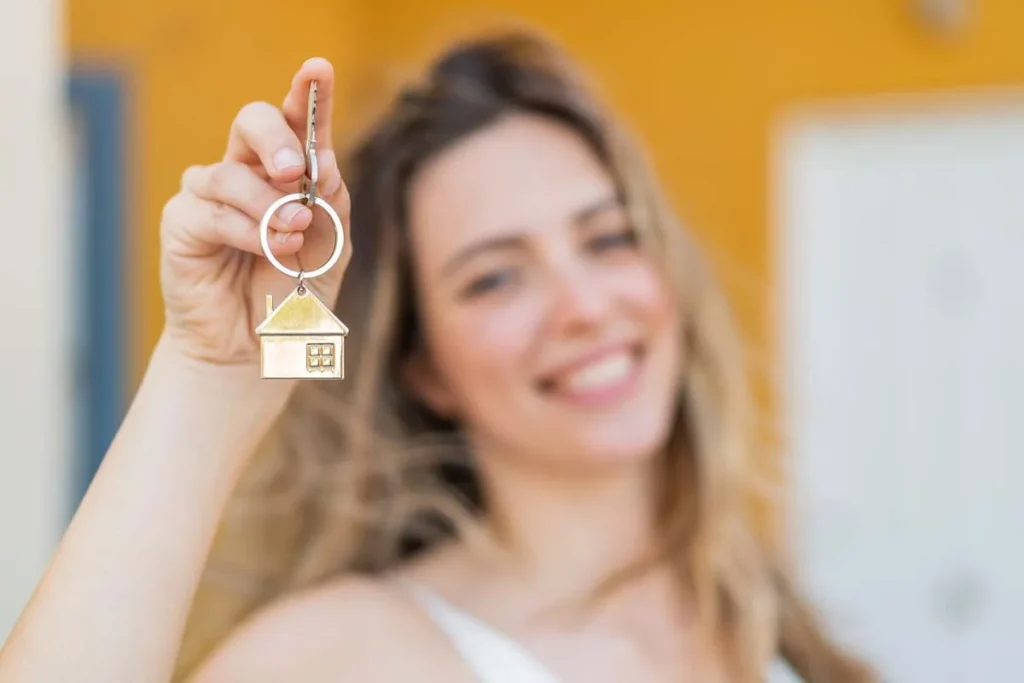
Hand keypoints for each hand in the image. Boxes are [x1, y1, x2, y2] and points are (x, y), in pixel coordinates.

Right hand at [159, 58, 350, 367]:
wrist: (258, 347)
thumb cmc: (293, 292)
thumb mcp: (329, 247)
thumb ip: (331, 204)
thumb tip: (322, 161)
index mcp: (285, 173)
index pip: (295, 122)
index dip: (307, 94)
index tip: (318, 70)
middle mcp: (245, 173)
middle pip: (252, 123)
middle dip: (276, 138)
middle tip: (295, 170)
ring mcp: (209, 195)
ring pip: (232, 173)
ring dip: (269, 206)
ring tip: (292, 235)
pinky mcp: (183, 223)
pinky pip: (212, 212)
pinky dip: (247, 230)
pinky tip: (269, 249)